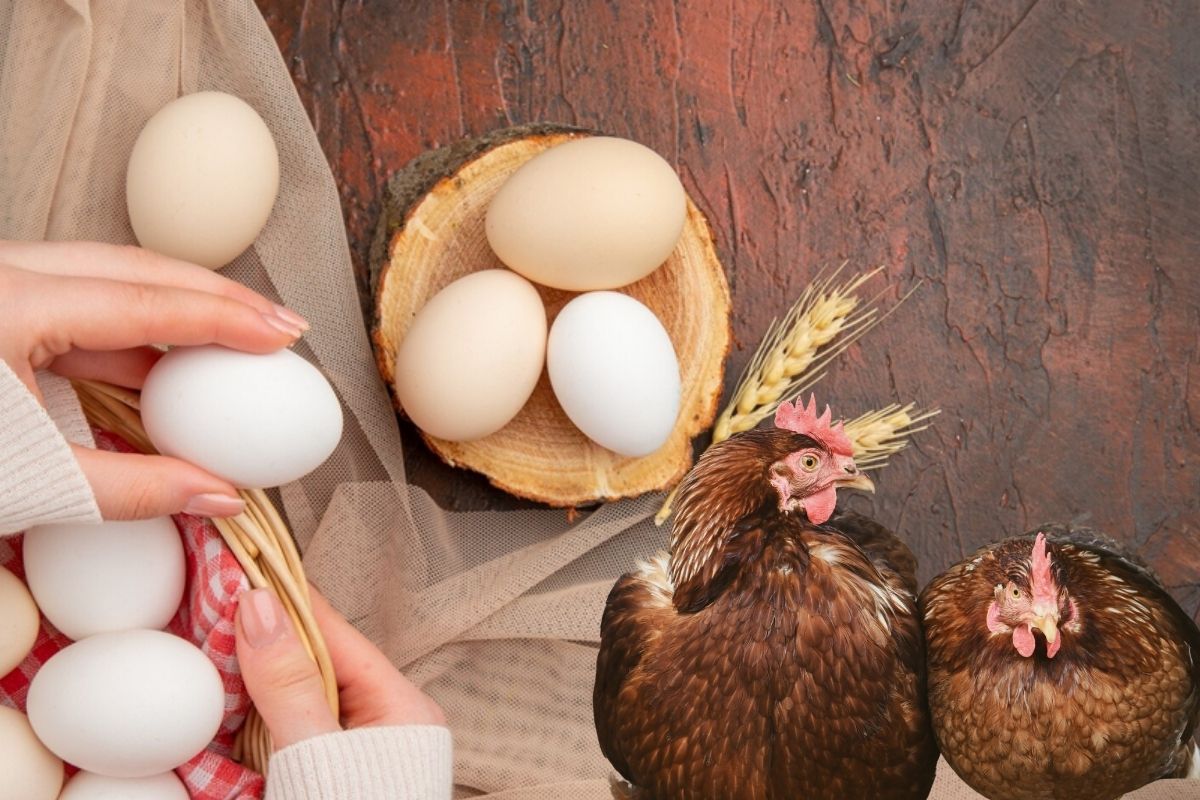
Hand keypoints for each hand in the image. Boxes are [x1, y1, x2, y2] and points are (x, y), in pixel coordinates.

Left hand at [0, 240, 307, 519]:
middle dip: (219, 297)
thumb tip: (219, 495)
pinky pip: (82, 295)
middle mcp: (7, 275)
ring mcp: (4, 282)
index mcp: (11, 306)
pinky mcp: (2, 303)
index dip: (225, 319)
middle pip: (139, 268)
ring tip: (240, 334)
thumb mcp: (31, 480)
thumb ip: (130, 488)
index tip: (283, 335)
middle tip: (280, 325)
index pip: (146, 303)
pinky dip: (137, 322)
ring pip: (112, 274)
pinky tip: (173, 357)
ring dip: (181, 304)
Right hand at [235, 586, 444, 749]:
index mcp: (402, 706)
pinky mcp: (337, 766)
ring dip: (263, 678)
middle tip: (221, 615)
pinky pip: (298, 723)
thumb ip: (287, 684)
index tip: (247, 578)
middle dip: (270, 642)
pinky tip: (238, 703)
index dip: (288, 605)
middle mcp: (389, 719)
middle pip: (319, 662)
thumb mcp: (313, 748)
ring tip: (223, 650)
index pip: (336, 634)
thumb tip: (261, 609)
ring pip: (306, 691)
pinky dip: (267, 712)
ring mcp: (363, 743)